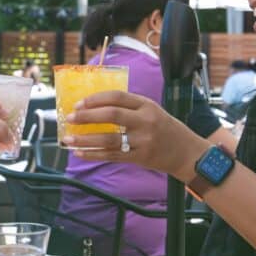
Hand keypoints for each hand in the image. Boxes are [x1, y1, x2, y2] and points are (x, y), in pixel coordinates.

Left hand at [64, 91, 208, 181]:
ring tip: (68, 139)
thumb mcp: (151, 111)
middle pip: (112, 115)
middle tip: (70, 118)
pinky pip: (113, 156)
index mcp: (147, 105)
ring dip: (85, 140)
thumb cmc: (165, 129)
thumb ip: (129, 108)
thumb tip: (94, 108)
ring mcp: (143, 141)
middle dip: (87, 116)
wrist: (187, 153)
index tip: (79, 103)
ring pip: (109, 139)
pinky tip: (80, 153)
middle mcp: (145, 121)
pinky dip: (94, 154)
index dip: (96, 99)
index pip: (118, 97)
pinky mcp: (140, 158)